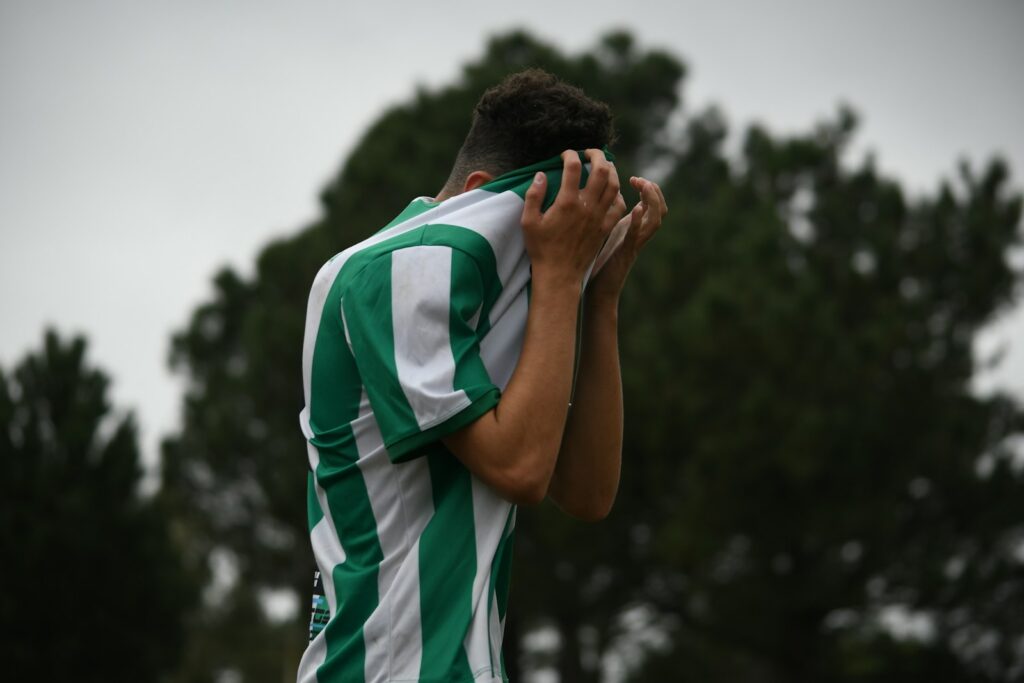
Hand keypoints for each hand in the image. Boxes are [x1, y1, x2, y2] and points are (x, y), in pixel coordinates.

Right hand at [521, 149, 622, 289]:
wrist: (560, 274)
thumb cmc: (541, 248)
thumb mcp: (528, 222)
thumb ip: (534, 196)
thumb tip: (541, 175)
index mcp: (567, 203)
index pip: (573, 168)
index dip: (570, 155)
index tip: (565, 155)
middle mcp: (586, 206)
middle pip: (601, 171)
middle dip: (597, 155)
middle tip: (590, 152)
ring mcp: (599, 217)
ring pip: (614, 185)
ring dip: (611, 171)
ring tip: (603, 165)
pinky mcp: (606, 227)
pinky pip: (619, 206)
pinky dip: (617, 194)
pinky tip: (611, 191)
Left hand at [589, 175, 667, 299]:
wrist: (596, 289)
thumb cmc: (596, 261)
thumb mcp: (602, 230)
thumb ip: (606, 213)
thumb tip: (599, 192)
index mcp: (633, 227)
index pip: (652, 204)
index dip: (648, 188)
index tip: (633, 178)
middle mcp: (638, 234)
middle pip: (661, 210)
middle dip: (654, 191)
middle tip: (639, 180)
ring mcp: (634, 244)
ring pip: (655, 221)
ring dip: (652, 201)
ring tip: (643, 186)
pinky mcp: (625, 253)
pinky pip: (636, 236)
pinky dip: (637, 222)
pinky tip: (635, 209)